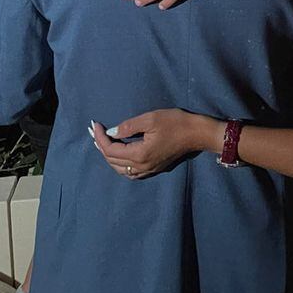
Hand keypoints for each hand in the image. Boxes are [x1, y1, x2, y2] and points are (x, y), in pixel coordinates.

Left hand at [90, 109, 211, 178]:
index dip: (100, 138)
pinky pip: (131, 173)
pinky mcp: (154, 169)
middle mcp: (142, 166)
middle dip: (101, 147)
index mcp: (139, 154)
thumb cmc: (175, 123)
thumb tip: (112, 133)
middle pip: (113, 161)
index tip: (95, 125)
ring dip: (110, 157)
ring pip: (121, 170)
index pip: (111, 150)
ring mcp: (148, 170)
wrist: (197, 134)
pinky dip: (121, 165)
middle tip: (95, 133)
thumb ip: (129, 126)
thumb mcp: (151, 119)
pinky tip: (120, 156)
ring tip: (103, 143)